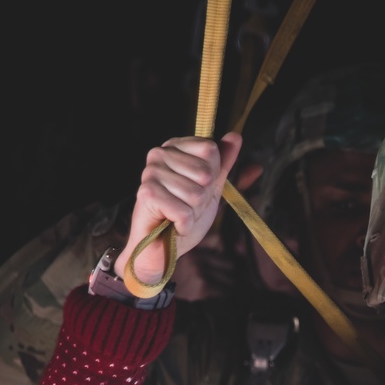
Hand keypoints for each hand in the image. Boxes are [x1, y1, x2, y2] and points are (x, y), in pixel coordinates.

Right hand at [117, 133, 242, 285]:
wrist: (162, 248)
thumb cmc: (183, 216)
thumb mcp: (210, 188)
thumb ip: (223, 163)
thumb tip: (236, 136)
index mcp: (175, 147)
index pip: (210, 150)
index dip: (212, 178)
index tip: (197, 188)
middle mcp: (159, 154)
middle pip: (205, 173)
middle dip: (202, 198)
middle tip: (186, 206)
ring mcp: (151, 172)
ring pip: (196, 194)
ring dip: (193, 213)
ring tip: (177, 215)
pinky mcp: (147, 194)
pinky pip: (184, 212)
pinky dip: (184, 225)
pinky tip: (172, 225)